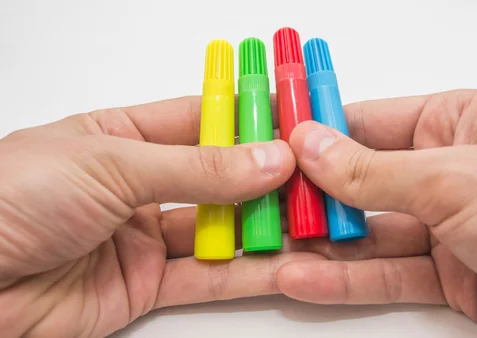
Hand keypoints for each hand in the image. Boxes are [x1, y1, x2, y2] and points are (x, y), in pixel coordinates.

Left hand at [0, 96, 320, 336]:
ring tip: (315, 219)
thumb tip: (268, 157)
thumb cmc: (8, 199)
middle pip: (219, 177)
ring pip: (222, 227)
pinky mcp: (147, 285)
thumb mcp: (110, 164)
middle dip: (268, 177)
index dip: (250, 120)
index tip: (297, 121)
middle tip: (318, 174)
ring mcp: (145, 236)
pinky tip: (283, 260)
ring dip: (266, 225)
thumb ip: (196, 167)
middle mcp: (138, 185)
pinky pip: (209, 276)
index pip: (202, 120)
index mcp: (121, 135)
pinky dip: (248, 270)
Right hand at [276, 90, 476, 336]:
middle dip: (312, 196)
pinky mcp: (453, 275)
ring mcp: (449, 225)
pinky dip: (349, 278)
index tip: (269, 146)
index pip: (366, 122)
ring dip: (322, 242)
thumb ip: (374, 171)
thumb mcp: (454, 179)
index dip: (315, 134)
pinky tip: (307, 278)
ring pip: (370, 232)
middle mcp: (448, 170)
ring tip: (271, 249)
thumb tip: (311, 146)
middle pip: (361, 181)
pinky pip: (390, 273)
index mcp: (454, 121)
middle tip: (262, 208)